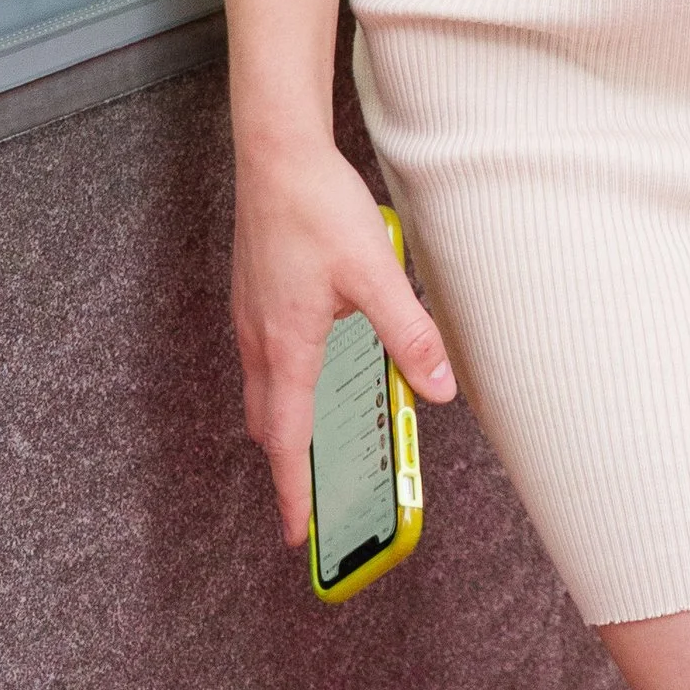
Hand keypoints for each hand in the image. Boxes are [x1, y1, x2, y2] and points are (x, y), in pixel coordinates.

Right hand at [231, 136, 456, 543]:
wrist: (275, 153)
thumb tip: (439, 388)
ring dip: (282, 426)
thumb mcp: (376, 274)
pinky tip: (306, 370)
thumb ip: (410, 335)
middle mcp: (259, 339)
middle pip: (268, 424)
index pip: (287, 442)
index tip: (298, 535)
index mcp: (286, 347)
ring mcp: (250, 315)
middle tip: (305, 503)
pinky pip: (262, 358)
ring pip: (262, 391)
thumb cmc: (318, 208)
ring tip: (306, 450)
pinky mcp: (254, 293)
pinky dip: (280, 385)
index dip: (293, 493)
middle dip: (286, 467)